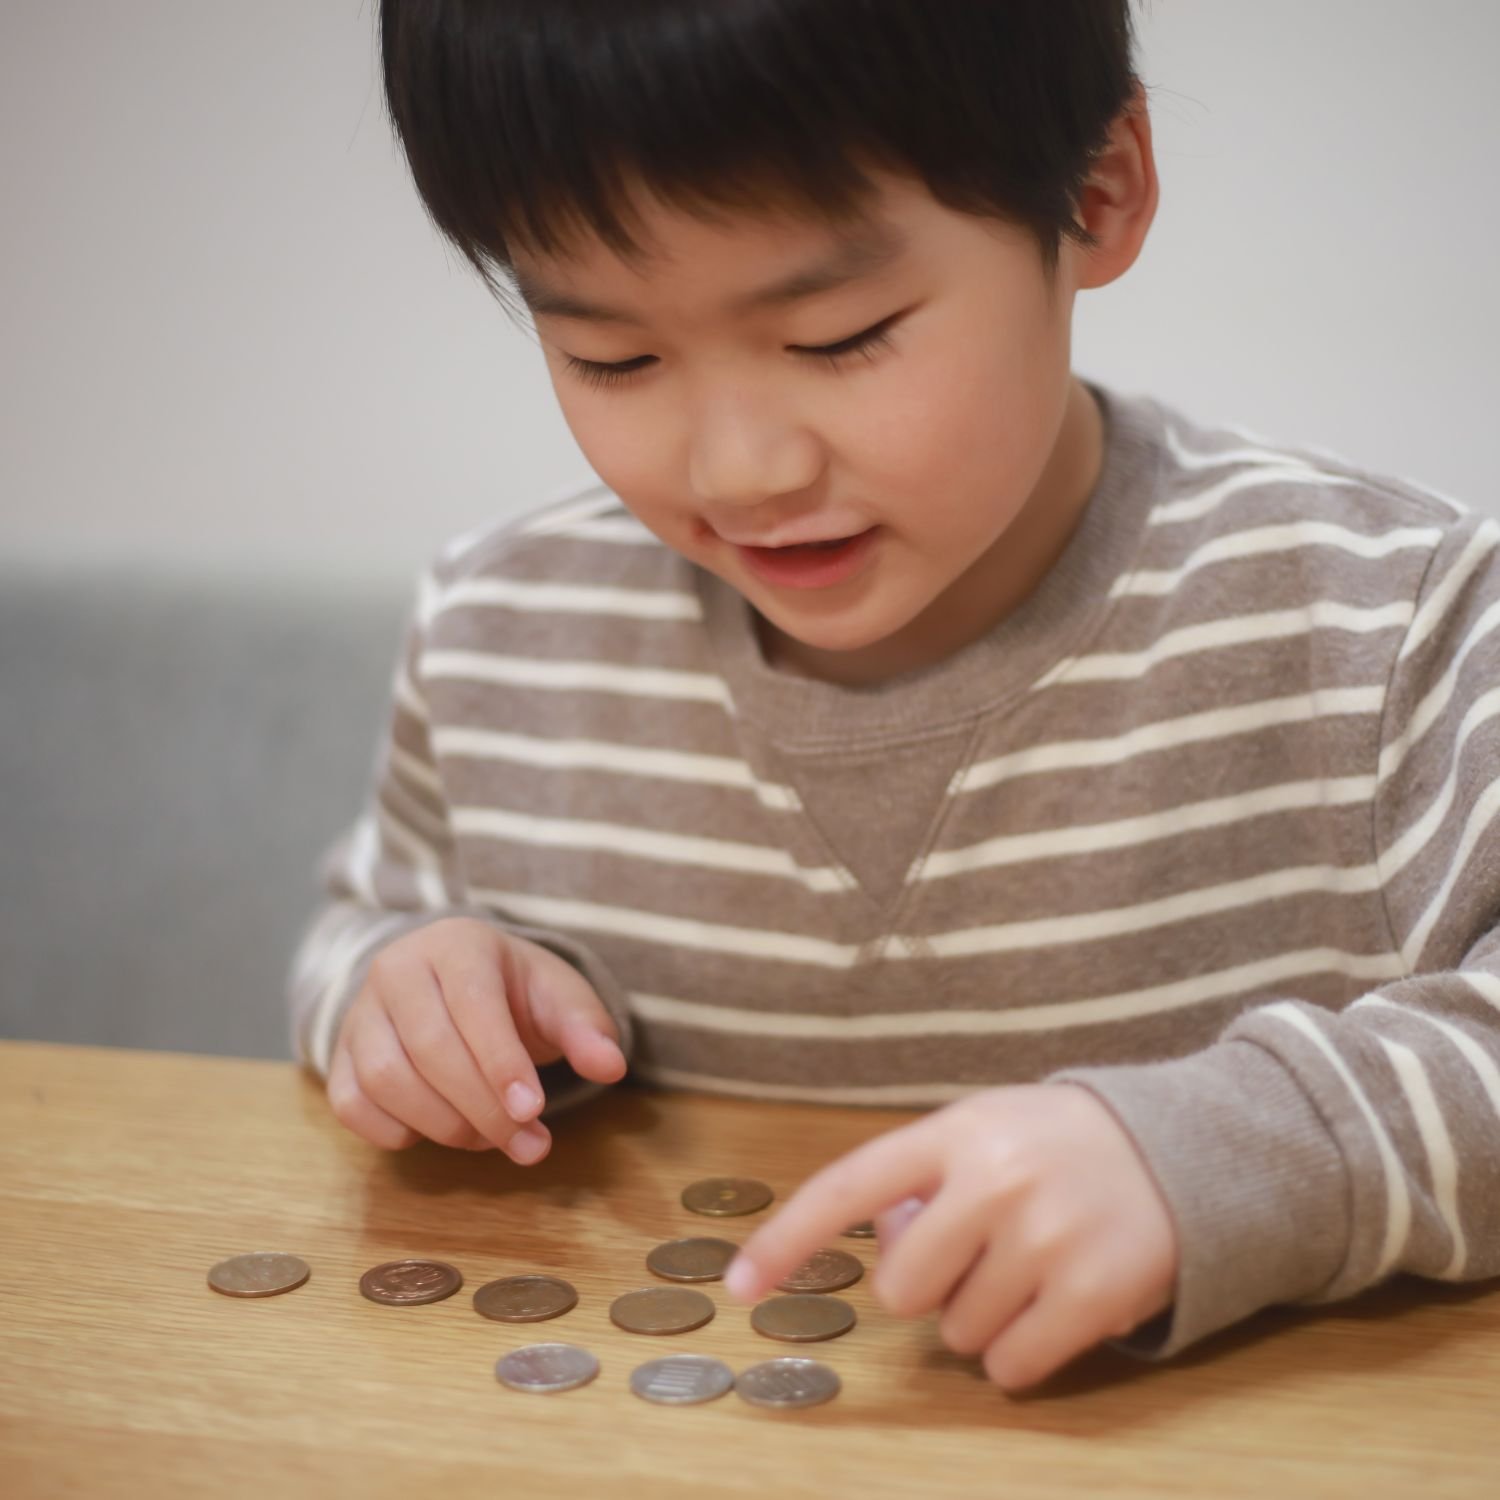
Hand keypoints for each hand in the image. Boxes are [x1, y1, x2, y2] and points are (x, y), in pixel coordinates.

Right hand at [327, 918, 625, 1162]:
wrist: (452, 982)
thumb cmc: (512, 991)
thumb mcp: (557, 995)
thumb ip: (586, 1027)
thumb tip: (611, 1066)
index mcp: (457, 944)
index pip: (473, 1003)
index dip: (500, 1062)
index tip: (533, 1112)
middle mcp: (397, 969)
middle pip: (429, 1047)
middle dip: (483, 1108)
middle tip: (528, 1145)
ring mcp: (360, 1012)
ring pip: (385, 1078)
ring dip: (443, 1124)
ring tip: (490, 1138)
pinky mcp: (338, 1055)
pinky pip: (351, 1104)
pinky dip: (394, 1132)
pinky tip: (436, 1131)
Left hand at [724, 1084, 1177, 1390]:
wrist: (1181, 1149)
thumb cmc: (1057, 1145)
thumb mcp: (984, 1130)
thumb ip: (923, 1178)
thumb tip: (881, 1245)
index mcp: (954, 1131)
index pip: (849, 1188)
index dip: (788, 1239)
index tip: (738, 1287)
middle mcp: (994, 1179)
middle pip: (904, 1289)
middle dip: (930, 1288)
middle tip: (979, 1255)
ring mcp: (1046, 1236)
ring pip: (959, 1334)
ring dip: (982, 1318)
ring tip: (1030, 1267)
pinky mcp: (1094, 1292)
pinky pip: (1012, 1367)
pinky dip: (1021, 1355)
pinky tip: (1054, 1307)